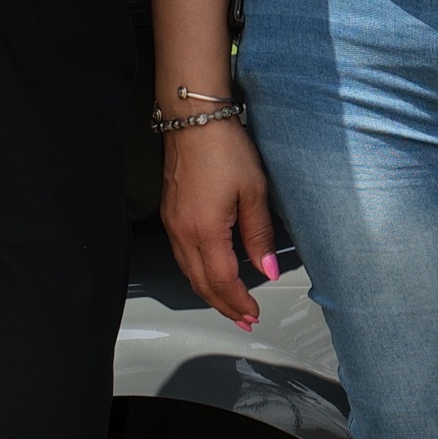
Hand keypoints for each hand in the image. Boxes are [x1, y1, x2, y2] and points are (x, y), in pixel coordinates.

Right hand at [162, 119, 279, 329]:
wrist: (194, 120)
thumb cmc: (224, 149)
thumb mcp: (254, 192)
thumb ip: (259, 235)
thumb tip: (266, 270)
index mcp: (205, 231)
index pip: (222, 281)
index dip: (238, 302)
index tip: (253, 313)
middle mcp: (183, 233)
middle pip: (201, 283)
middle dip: (224, 305)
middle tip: (243, 318)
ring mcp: (173, 224)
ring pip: (189, 272)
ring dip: (209, 292)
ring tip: (229, 304)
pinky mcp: (171, 214)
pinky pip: (182, 256)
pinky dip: (198, 273)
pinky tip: (210, 273)